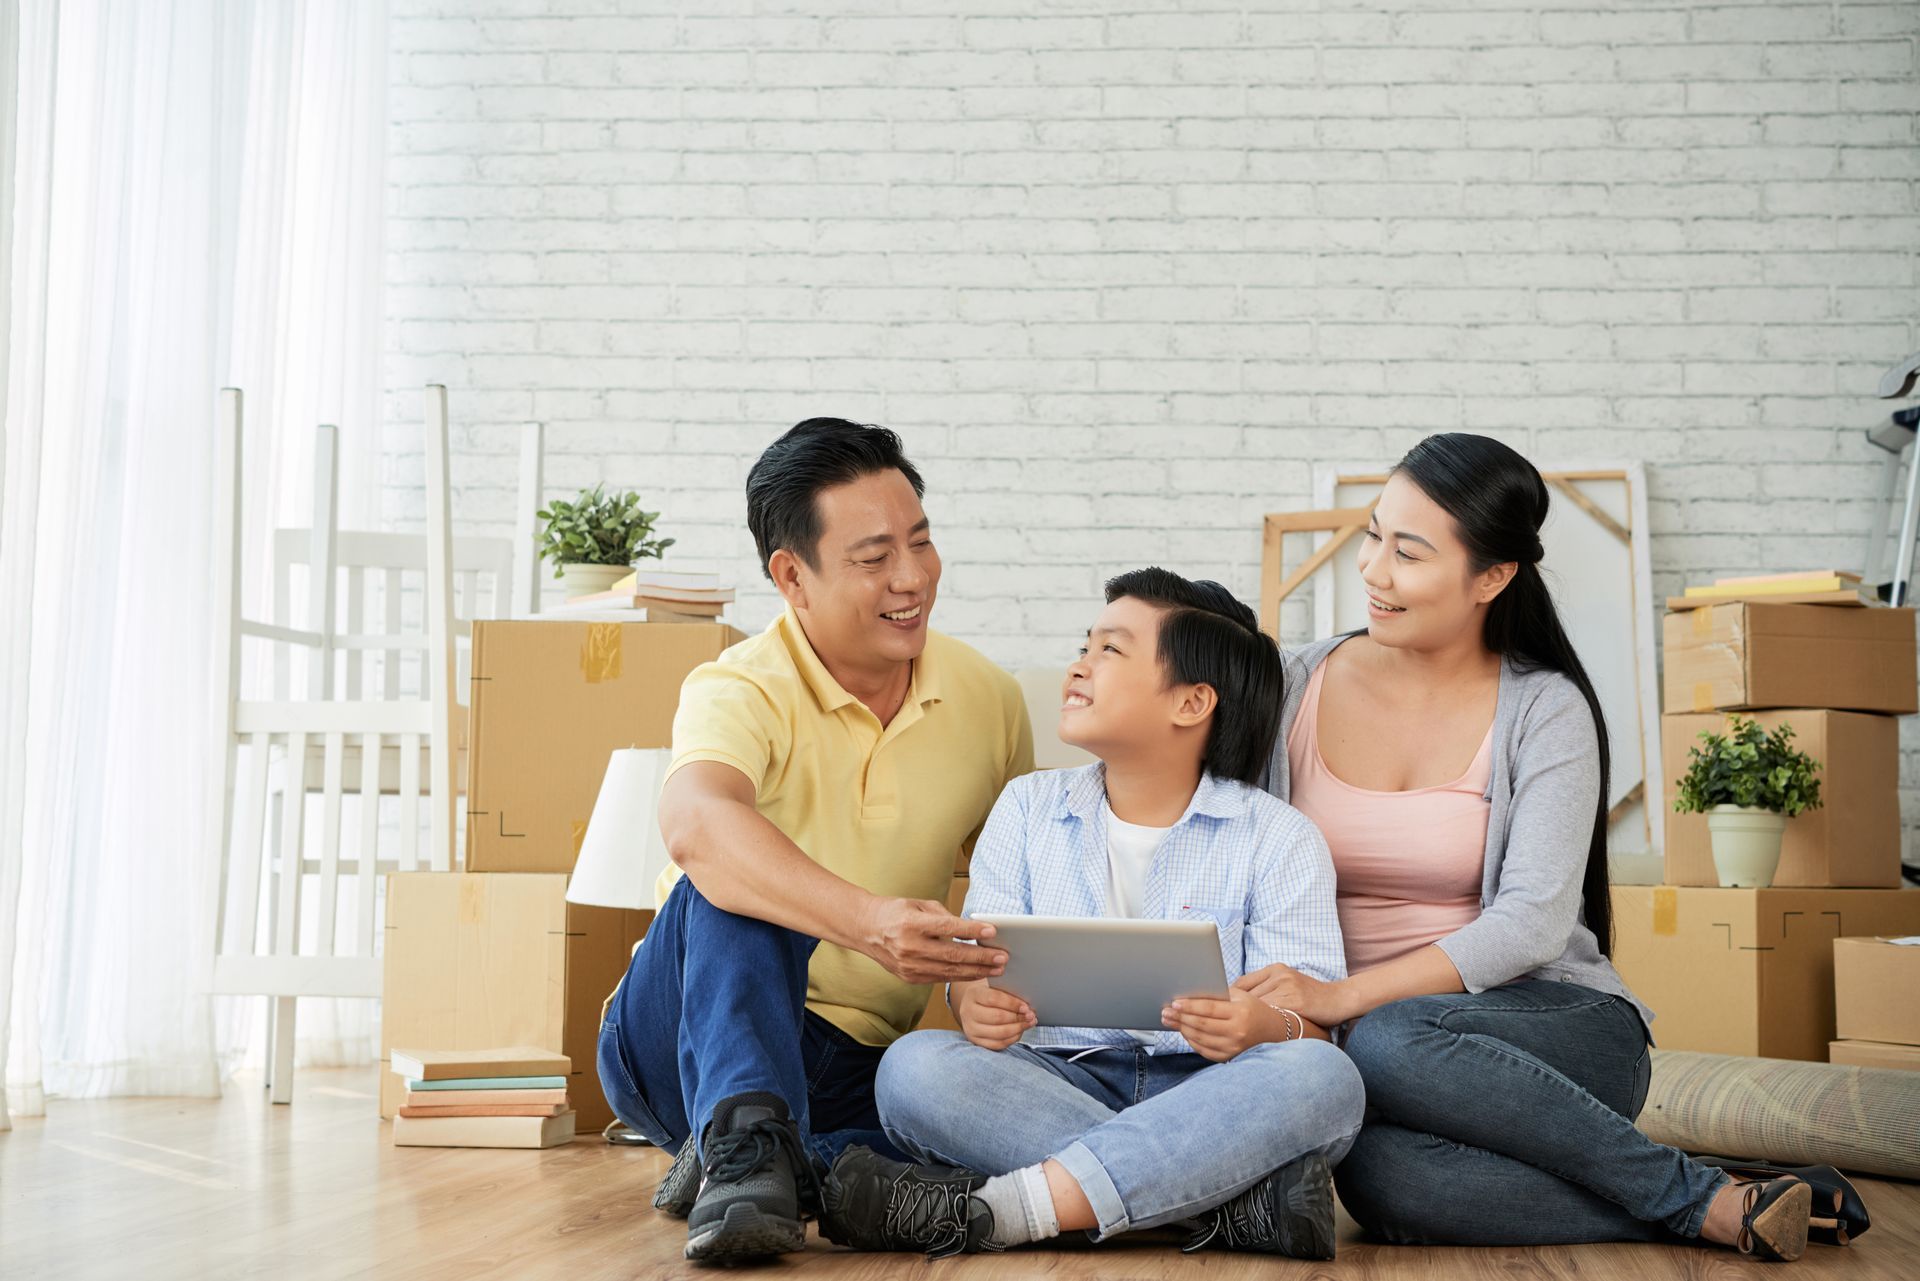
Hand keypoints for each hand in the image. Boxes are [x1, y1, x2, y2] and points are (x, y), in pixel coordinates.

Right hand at [858, 896, 1006, 985]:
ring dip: (976, 971)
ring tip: (997, 969)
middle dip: (981, 957)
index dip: (972, 930)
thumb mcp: (918, 904)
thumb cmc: (895, 912)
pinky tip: (976, 973)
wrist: (866, 929)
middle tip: (1002, 957)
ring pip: (949, 970)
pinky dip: (960, 976)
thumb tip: (971, 929)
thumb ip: (944, 916)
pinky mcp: (910, 977)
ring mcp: (909, 966)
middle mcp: (909, 947)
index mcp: (910, 924)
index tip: (993, 931)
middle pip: (952, 954)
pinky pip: (940, 978)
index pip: (947, 928)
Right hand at [954, 981, 1033, 1050]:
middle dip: (1018, 1018)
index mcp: (973, 994)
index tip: (1026, 1006)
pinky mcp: (976, 1041)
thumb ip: (1007, 993)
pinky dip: (1012, 1039)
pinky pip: (998, 1044)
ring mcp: (970, 1029)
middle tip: (1031, 1015)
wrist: (973, 1006)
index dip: (1012, 1003)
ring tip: (1029, 1023)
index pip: (994, 999)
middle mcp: (968, 1012)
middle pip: (997, 1017)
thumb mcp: (994, 988)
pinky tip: (1020, 1032)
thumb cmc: (989, 996)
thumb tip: (1026, 1005)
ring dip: (1018, 1029)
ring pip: (999, 1033)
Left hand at [1162, 988, 1284, 1061]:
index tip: (1174, 1003)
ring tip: (1170, 1021)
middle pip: (1202, 1025)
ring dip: (1182, 1029)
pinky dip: (1191, 1041)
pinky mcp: (1229, 1057)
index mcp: (1240, 1012)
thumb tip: (1189, 994)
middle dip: (1180, 1018)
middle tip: (1165, 1012)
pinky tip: (1183, 1032)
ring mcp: (1233, 1047)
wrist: (1272, 1031)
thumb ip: (1217, 995)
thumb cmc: (1252, 1008)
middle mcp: (1237, 1031)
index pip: (1209, 1009)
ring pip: (1201, 1039)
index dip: (1189, 1006)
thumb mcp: (1239, 996)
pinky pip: (1204, 1050)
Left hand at [1233, 962, 1353, 1026]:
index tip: (1219, 1011)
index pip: (1243, 983)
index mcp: (1276, 969)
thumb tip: (1236, 1001)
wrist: (1340, 1000)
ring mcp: (1288, 987)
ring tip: (1239, 1033)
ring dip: (1247, 1021)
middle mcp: (1280, 975)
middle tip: (1224, 1025)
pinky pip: (1272, 1015)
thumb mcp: (1288, 985)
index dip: (1229, 998)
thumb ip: (1267, 988)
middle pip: (1246, 995)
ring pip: (1257, 1006)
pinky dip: (1263, 1026)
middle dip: (1234, 1011)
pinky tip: (1258, 1035)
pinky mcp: (1296, 1002)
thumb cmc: (1311, 997)